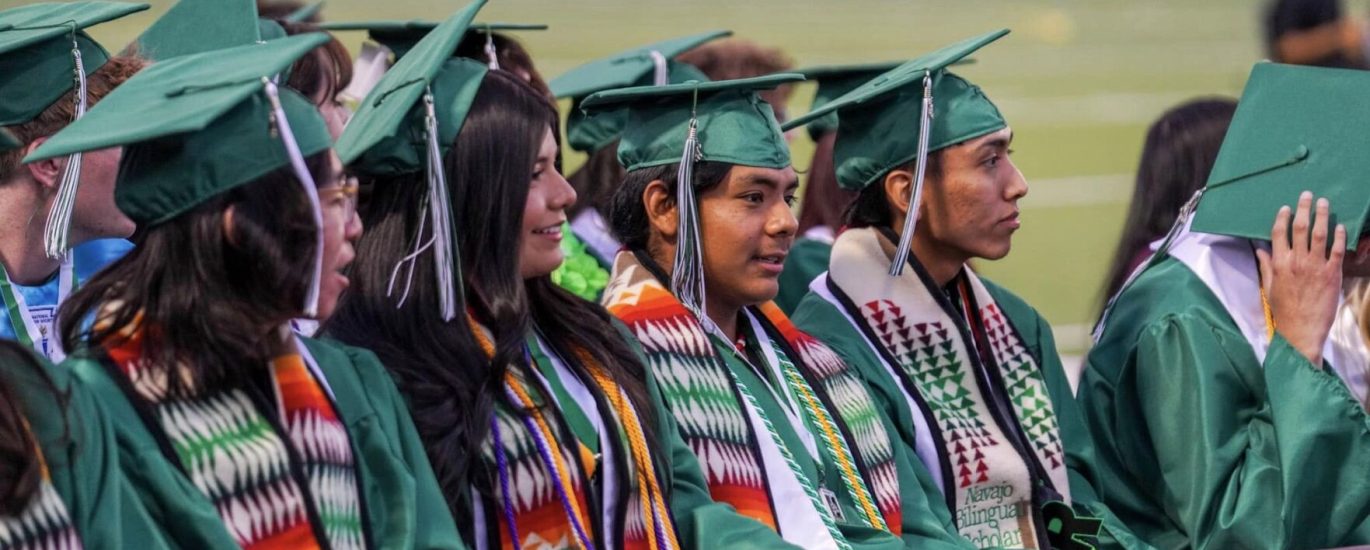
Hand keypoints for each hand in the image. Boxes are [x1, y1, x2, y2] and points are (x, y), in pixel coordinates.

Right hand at [1256, 191, 1345, 365]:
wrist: (1301, 330)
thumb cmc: (1284, 311)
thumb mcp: (1269, 288)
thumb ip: (1266, 266)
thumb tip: (1261, 251)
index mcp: (1279, 264)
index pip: (1279, 233)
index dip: (1282, 218)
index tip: (1286, 207)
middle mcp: (1296, 261)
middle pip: (1300, 228)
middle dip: (1303, 209)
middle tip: (1307, 195)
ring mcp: (1315, 267)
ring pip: (1319, 235)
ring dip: (1322, 216)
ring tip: (1324, 203)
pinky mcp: (1332, 274)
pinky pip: (1337, 250)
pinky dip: (1339, 236)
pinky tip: (1340, 226)